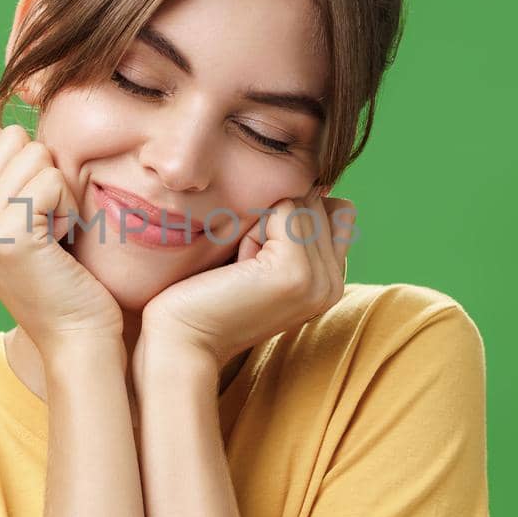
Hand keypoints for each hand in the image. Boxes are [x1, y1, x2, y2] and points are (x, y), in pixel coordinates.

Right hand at [0, 122, 122, 361]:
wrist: (76, 335)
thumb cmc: (63, 277)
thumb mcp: (22, 222)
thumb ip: (4, 180)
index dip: (29, 164)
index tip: (36, 211)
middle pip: (15, 140)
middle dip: (45, 173)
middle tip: (49, 223)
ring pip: (36, 156)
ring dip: (60, 192)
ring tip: (55, 233)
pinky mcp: (8, 233)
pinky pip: (52, 182)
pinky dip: (69, 209)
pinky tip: (62, 243)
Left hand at [138, 187, 354, 369]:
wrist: (182, 338)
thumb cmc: (209, 290)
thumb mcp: (260, 253)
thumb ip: (294, 224)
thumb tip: (316, 178)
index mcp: (332, 281)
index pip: (334, 208)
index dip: (288, 216)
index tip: (255, 258)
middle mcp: (334, 283)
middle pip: (316, 200)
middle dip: (274, 217)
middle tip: (244, 265)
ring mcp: (320, 280)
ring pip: (299, 202)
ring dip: (260, 223)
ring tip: (241, 266)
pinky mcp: (296, 272)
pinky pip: (283, 209)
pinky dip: (251, 228)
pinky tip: (237, 266)